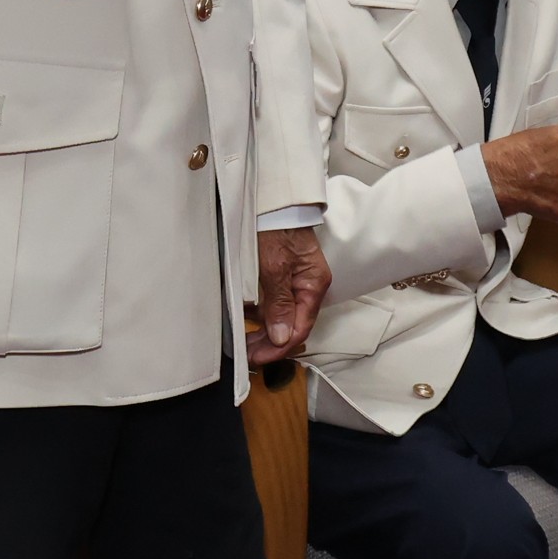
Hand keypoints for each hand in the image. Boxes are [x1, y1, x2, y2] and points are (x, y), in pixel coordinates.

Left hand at [247, 226, 328, 364]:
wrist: (271, 200)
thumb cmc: (275, 226)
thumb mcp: (274, 266)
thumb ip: (279, 303)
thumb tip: (282, 337)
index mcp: (313, 285)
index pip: (300, 328)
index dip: (278, 348)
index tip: (257, 358)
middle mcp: (308, 286)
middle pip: (292, 325)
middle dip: (269, 343)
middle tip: (246, 355)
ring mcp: (295, 281)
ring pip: (282, 316)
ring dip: (263, 331)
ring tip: (243, 342)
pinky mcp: (282, 276)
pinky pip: (274, 303)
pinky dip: (260, 315)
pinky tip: (245, 321)